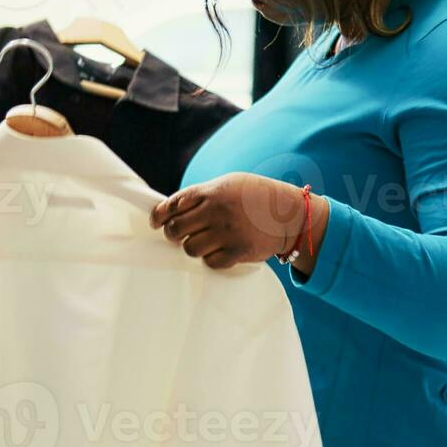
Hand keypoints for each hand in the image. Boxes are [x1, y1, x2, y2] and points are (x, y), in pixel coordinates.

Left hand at [151, 173, 329, 272]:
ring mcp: (228, 233)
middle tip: (179, 235)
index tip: (156, 223)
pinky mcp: (238, 252)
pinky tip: (220, 250)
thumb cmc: (255, 197)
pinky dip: (211, 259)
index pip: (174, 205)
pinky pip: (210, 262)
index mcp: (213, 191)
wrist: (289, 214)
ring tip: (204, 242)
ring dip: (193, 247)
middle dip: (173, 234)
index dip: (160, 216)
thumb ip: (203, 195)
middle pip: (176, 230)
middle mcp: (218, 211)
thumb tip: (171, 210)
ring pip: (190, 248)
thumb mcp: (229, 185)